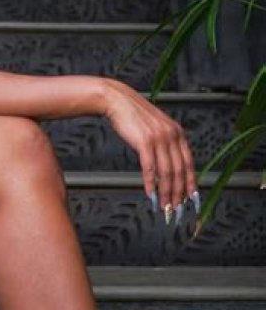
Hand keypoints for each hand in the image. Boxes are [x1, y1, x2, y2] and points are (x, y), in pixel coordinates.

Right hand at [102, 79, 196, 217]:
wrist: (118, 100)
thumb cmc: (135, 115)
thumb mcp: (157, 127)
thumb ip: (166, 143)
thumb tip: (169, 166)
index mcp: (178, 133)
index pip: (189, 163)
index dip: (191, 183)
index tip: (191, 198)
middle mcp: (172, 135)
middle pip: (179, 171)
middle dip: (178, 193)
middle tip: (176, 208)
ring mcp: (159, 138)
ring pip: (167, 172)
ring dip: (166, 192)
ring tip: (164, 205)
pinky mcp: (145, 141)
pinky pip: (150, 168)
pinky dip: (151, 183)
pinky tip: (150, 193)